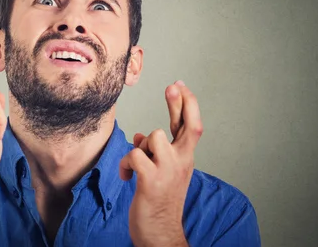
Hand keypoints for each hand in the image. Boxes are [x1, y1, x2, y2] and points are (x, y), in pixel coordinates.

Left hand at [119, 80, 202, 246]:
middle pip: (186, 126)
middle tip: (171, 86)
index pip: (192, 127)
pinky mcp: (151, 181)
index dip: (188, 105)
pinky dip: (125, 164)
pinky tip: (126, 178)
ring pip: (152, 137)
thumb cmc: (159, 201)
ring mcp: (168, 171)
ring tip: (135, 166)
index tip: (180, 86)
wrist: (161, 234)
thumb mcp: (162, 173)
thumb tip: (140, 137)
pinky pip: (134, 155)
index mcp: (185, 159)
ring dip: (139, 146)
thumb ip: (155, 152)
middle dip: (179, 103)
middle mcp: (181, 162)